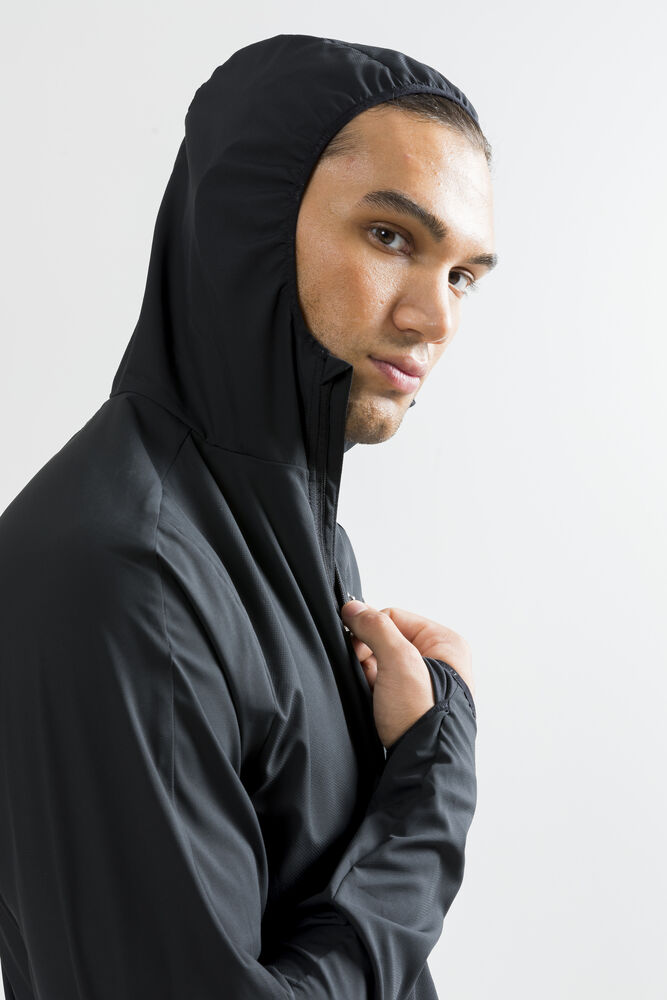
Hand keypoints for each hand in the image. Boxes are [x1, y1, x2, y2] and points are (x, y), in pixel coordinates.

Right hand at [341, 601, 474, 750]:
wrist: (423, 765)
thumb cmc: (422, 716)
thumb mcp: (399, 661)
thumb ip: (375, 629)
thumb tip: (353, 608)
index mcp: (446, 644)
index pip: (394, 617)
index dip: (371, 628)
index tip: (355, 642)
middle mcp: (438, 661)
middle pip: (387, 640)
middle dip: (368, 654)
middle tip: (366, 671)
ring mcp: (423, 684)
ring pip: (381, 663)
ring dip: (369, 674)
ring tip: (372, 690)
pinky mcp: (410, 704)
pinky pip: (382, 684)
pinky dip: (371, 689)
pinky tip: (371, 701)